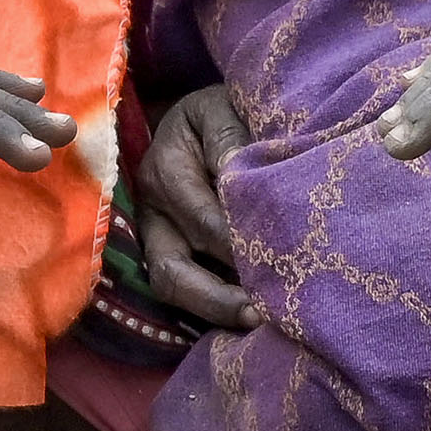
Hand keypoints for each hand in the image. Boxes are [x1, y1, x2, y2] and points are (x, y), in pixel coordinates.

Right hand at [129, 82, 258, 329]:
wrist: (207, 117)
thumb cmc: (224, 113)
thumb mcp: (226, 110)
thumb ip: (231, 141)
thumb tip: (238, 181)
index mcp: (165, 169)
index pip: (204, 221)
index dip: (239, 247)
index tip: (279, 266)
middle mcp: (151, 209)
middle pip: (171, 268)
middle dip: (217, 297)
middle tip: (262, 313)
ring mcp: (156, 235)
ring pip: (170, 286)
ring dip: (213, 308)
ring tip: (257, 320)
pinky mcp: (167, 252)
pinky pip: (182, 291)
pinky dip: (214, 307)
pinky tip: (251, 316)